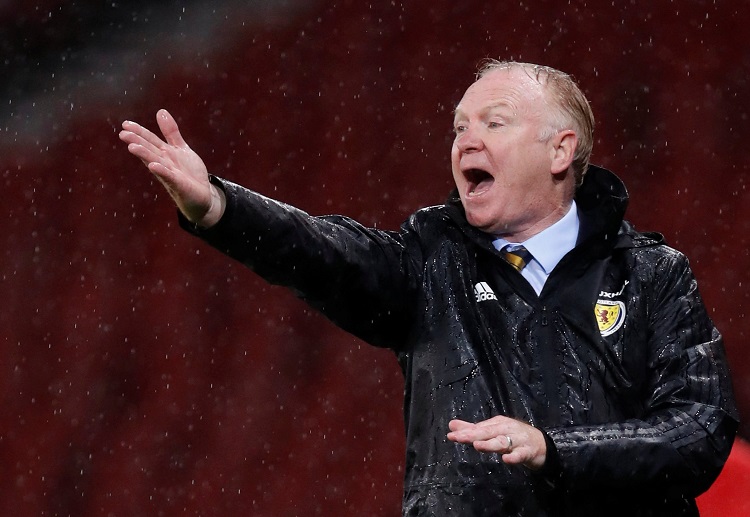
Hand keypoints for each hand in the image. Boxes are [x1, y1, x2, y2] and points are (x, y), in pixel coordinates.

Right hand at [119, 109, 224, 226]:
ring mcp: (170, 175)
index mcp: (164, 154)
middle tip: (123, 134)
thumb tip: (161, 111)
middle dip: (137, 142)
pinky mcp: (179, 185)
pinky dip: (161, 171)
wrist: (203, 195)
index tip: (125, 124)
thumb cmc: (189, 173)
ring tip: (132, 147)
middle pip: (149, 150)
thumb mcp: (181, 148)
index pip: (150, 141)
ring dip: (144, 155)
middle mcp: (164, 163)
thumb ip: (171, 132)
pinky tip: (153, 165)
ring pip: (155, 162)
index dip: (139, 132)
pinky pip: (169, 177)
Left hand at [447, 415, 546, 469]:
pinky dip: (514, 457)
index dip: (465, 432)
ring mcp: (517, 440)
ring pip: (502, 442)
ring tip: (478, 446)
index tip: (451, 436)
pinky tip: (506, 460)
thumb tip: (451, 425)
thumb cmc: (513, 436)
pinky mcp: (528, 452)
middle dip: (473, 435)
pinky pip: (520, 455)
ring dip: (490, 443)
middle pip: (488, 433)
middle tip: (459, 438)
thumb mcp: (493, 431)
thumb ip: (472, 429)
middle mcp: (506, 429)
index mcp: (497, 424)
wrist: (542, 444)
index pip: (478, 428)